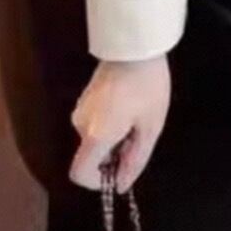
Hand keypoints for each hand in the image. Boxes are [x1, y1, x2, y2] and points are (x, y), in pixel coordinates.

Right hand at [69, 55, 171, 191]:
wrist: (135, 45)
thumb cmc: (147, 87)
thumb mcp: (150, 126)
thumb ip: (135, 160)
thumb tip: (120, 185)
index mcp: (95, 136)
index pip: (79, 174)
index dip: (98, 182)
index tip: (120, 170)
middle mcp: (80, 124)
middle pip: (91, 155)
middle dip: (114, 154)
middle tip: (139, 134)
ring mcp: (80, 108)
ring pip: (94, 138)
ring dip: (114, 137)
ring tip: (138, 116)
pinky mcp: (85, 96)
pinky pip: (94, 121)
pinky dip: (110, 123)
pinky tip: (130, 105)